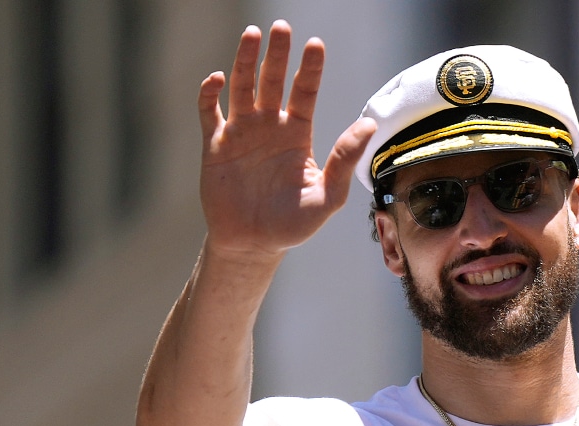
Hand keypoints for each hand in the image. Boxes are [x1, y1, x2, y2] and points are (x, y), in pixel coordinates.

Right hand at [197, 21, 376, 259]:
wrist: (252, 245)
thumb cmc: (292, 225)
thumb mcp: (326, 198)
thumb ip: (344, 161)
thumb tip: (368, 126)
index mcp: (296, 134)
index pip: (304, 92)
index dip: (309, 68)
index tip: (315, 44)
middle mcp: (269, 127)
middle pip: (272, 80)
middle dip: (277, 54)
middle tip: (282, 27)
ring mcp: (240, 133)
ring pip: (241, 87)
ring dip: (244, 61)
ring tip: (251, 34)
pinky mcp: (214, 145)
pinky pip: (209, 112)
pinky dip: (210, 94)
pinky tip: (217, 79)